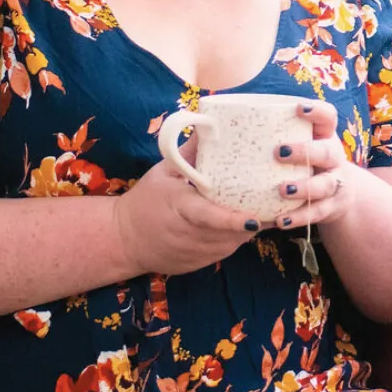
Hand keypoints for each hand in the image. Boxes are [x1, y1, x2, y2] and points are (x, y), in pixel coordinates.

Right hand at [113, 158, 261, 276]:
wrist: (123, 239)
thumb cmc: (146, 200)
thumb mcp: (164, 171)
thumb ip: (189, 152)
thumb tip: (210, 125)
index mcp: (179, 207)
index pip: (208, 217)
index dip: (232, 220)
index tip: (254, 218)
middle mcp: (187, 235)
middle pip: (227, 234)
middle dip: (249, 222)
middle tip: (268, 205)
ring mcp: (191, 254)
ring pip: (228, 246)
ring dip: (244, 232)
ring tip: (258, 212)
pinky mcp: (194, 266)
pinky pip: (221, 254)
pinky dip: (232, 241)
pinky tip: (239, 227)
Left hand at [272, 101, 354, 230]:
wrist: (340, 195)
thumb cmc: (306, 162)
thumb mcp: (300, 143)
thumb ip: (271, 134)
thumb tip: (212, 125)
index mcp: (324, 136)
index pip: (328, 117)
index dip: (317, 111)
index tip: (298, 108)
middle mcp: (334, 157)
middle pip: (328, 151)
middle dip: (305, 151)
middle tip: (280, 152)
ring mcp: (335, 183)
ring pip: (325, 185)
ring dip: (304, 187)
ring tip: (282, 190)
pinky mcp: (331, 207)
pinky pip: (317, 213)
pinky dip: (299, 217)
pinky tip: (281, 221)